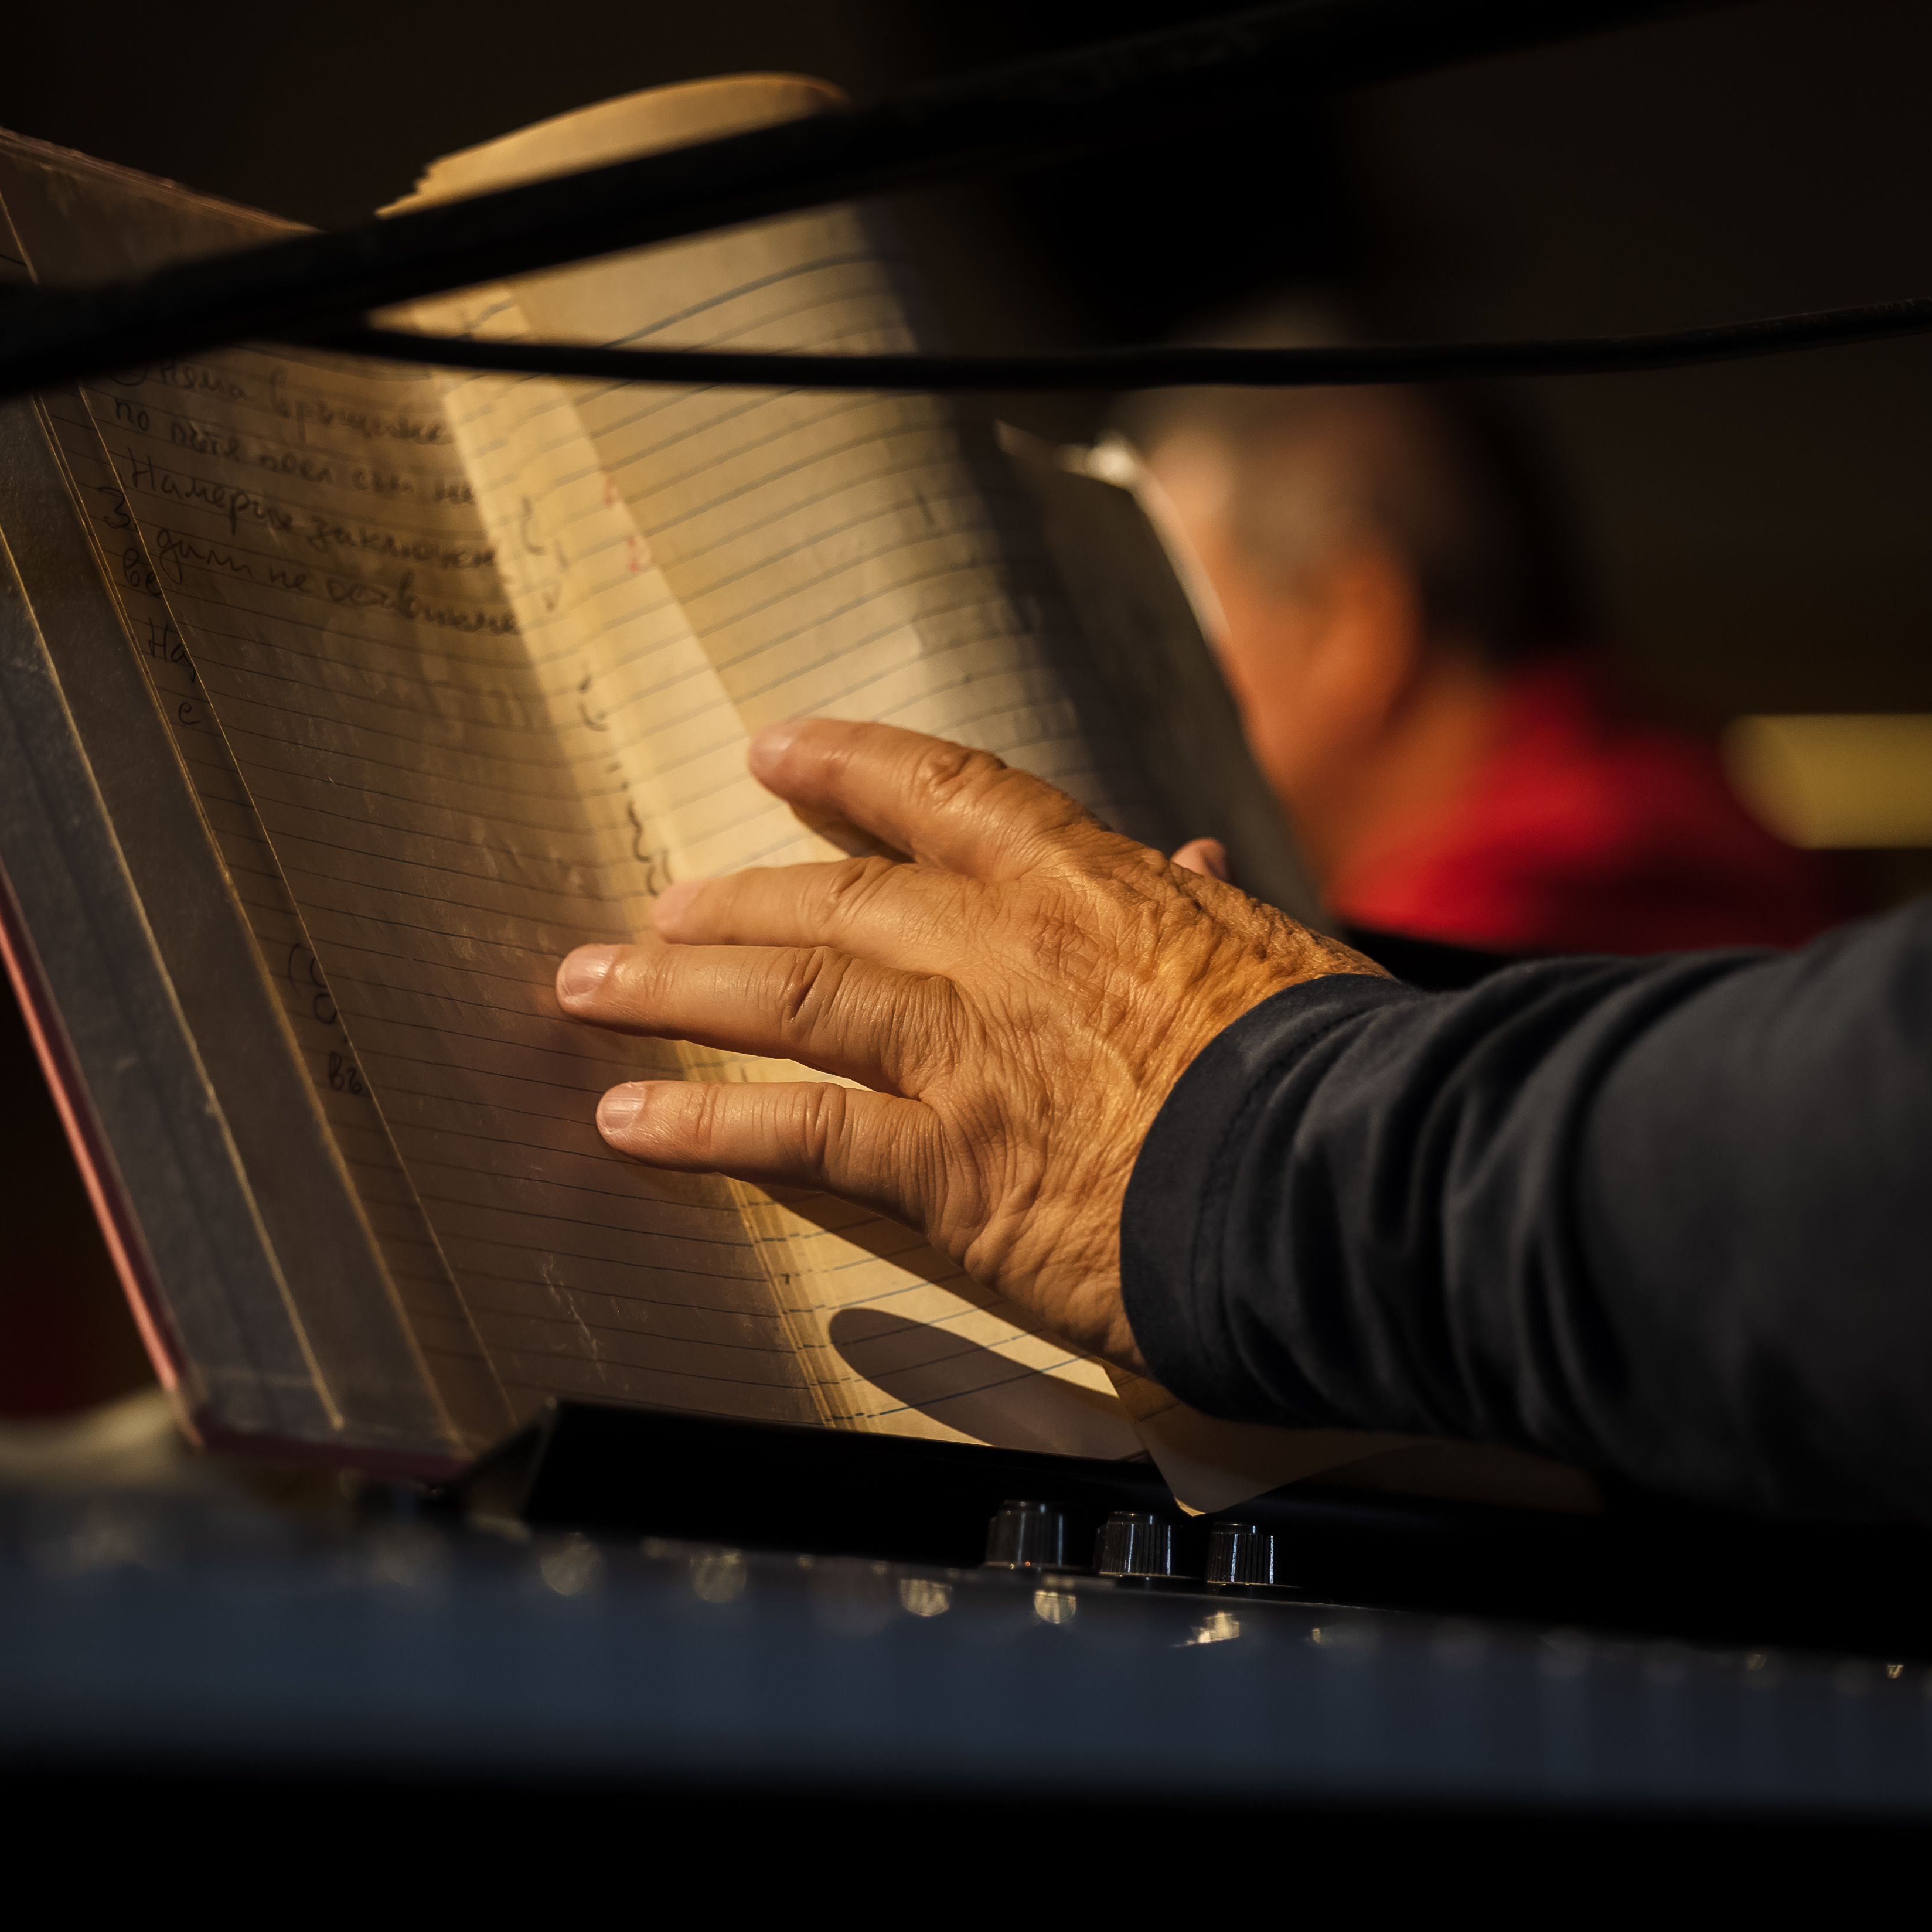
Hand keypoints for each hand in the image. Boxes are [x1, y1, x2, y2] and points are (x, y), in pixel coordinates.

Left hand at [554, 720, 1380, 1367]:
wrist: (1339, 1179)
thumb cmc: (1330, 1077)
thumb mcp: (1282, 958)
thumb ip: (1211, 910)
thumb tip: (1194, 859)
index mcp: (1098, 888)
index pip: (949, 795)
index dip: (849, 766)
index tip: (778, 752)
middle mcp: (1009, 950)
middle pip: (836, 898)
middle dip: (735, 899)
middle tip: (662, 905)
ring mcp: (968, 1054)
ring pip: (788, 997)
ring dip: (675, 992)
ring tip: (591, 990)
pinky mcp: (949, 1166)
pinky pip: (794, 1133)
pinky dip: (701, 1124)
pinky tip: (628, 1121)